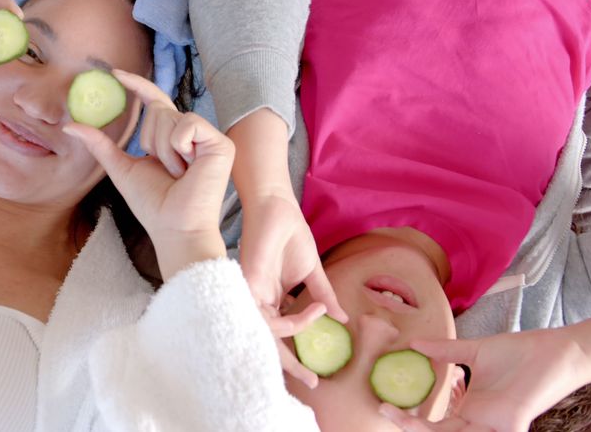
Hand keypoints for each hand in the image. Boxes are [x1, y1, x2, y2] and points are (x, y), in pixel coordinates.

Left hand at [63, 70, 233, 279]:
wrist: (174, 227)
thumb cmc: (152, 204)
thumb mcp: (121, 168)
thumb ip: (100, 145)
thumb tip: (70, 127)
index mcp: (171, 137)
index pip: (154, 101)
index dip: (137, 85)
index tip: (115, 73)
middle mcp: (191, 133)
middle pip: (158, 109)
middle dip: (151, 141)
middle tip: (165, 170)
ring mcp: (208, 137)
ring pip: (171, 117)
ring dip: (165, 151)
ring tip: (178, 174)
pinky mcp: (221, 143)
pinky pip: (188, 125)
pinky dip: (179, 148)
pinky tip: (189, 168)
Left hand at [240, 191, 346, 387]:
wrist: (276, 209)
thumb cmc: (290, 235)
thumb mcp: (312, 272)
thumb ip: (323, 295)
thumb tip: (342, 319)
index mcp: (272, 301)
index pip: (280, 337)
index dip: (295, 358)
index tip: (315, 377)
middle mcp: (259, 302)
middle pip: (269, 343)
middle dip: (290, 366)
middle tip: (312, 381)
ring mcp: (251, 295)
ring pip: (267, 334)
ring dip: (298, 334)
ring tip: (319, 319)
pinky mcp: (248, 286)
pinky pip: (265, 317)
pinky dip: (291, 320)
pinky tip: (311, 311)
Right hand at [379, 330, 587, 431]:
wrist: (557, 351)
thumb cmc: (521, 353)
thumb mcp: (475, 351)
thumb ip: (446, 353)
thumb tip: (413, 344)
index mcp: (470, 409)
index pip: (433, 424)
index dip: (407, 419)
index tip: (384, 405)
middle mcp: (480, 423)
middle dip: (409, 427)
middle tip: (385, 410)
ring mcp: (495, 427)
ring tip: (403, 420)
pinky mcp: (511, 426)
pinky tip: (436, 430)